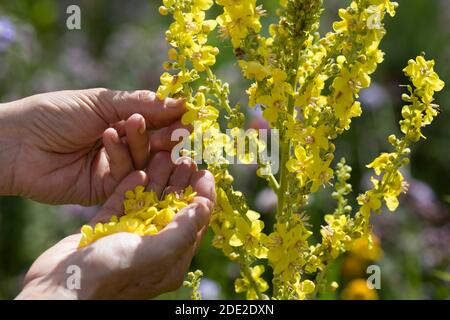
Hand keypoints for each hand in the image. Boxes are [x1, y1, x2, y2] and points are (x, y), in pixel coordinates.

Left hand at [0, 88, 186, 204]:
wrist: (18, 144)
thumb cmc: (56, 114)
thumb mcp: (101, 101)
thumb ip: (142, 104)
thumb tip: (182, 102)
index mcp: (123, 122)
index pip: (158, 122)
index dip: (174, 119)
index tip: (190, 115)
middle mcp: (124, 147)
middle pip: (157, 145)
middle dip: (167, 135)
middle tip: (178, 129)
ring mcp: (116, 169)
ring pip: (145, 160)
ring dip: (143, 142)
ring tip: (134, 125)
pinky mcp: (108, 190)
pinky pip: (126, 177)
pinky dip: (121, 156)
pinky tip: (110, 138)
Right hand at [16, 154, 215, 299]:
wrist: (59, 287)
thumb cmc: (112, 274)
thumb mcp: (156, 253)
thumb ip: (183, 229)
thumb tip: (205, 206)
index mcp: (170, 259)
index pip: (194, 223)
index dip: (202, 197)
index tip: (205, 172)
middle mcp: (152, 248)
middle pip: (171, 209)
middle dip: (180, 183)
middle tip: (185, 158)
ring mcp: (127, 237)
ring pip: (146, 202)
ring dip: (156, 179)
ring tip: (163, 156)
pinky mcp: (104, 229)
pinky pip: (121, 204)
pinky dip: (129, 187)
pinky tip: (138, 170)